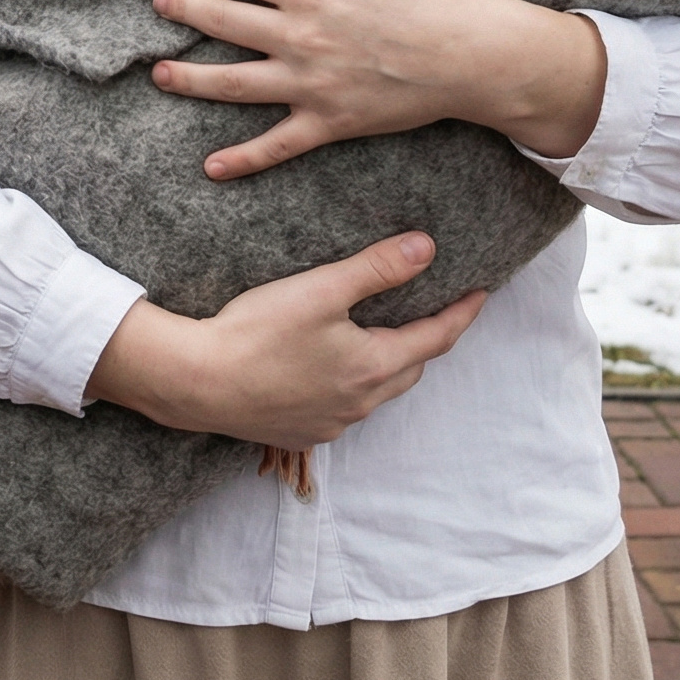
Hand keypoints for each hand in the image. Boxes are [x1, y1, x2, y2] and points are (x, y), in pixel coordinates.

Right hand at [87, 232, 485, 449]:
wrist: (198, 382)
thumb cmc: (258, 332)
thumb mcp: (321, 289)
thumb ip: (376, 268)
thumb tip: (427, 248)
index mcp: (373, 366)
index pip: (435, 338)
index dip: (461, 314)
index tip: (481, 293)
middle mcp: (360, 403)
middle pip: (409, 368)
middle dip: (425, 340)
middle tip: (431, 311)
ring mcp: (330, 422)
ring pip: (375, 390)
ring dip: (386, 364)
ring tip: (380, 335)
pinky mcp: (299, 430)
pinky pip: (342, 406)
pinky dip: (350, 383)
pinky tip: (329, 367)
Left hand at [151, 0, 605, 177]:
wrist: (477, 55)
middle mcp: (299, 37)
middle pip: (224, 23)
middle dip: (185, 10)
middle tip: (160, 4)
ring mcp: (310, 84)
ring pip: (234, 84)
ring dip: (191, 80)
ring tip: (159, 74)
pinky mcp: (329, 122)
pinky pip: (277, 145)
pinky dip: (243, 159)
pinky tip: (212, 167)